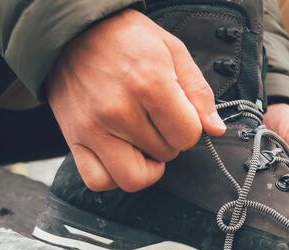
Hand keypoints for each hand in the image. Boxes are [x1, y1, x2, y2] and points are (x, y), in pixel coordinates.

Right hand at [46, 9, 226, 192]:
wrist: (72, 29)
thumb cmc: (125, 39)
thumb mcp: (172, 50)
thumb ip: (198, 92)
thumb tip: (216, 129)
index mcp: (149, 84)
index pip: (187, 137)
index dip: (189, 127)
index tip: (177, 112)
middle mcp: (119, 110)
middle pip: (165, 156)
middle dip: (167, 141)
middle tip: (154, 119)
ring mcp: (94, 128)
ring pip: (134, 178)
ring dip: (144, 166)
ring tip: (140, 141)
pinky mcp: (74, 138)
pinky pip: (99, 181)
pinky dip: (112, 176)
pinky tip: (119, 156)